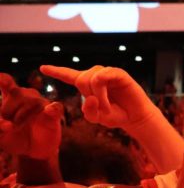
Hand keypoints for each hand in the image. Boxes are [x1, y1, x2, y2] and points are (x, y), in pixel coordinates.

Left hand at [0, 72, 63, 160]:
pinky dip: (53, 109)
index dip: (1, 79)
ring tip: (19, 127)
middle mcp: (26, 96)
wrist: (34, 152)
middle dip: (8, 110)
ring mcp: (42, 104)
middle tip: (8, 125)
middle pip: (16, 92)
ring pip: (32, 101)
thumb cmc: (14, 138)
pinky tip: (50, 111)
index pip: (5, 80)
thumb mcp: (0, 136)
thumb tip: (6, 124)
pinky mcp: (54, 114)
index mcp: (10, 96)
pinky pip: (55, 107)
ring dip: (22, 116)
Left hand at [40, 64, 160, 131]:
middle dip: (88, 96)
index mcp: (88, 85)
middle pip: (81, 78)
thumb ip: (88, 111)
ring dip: (96, 96)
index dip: (56, 71)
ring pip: (90, 78)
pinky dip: (101, 92)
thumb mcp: (97, 118)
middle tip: (101, 110)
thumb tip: (89, 98)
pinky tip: (107, 101)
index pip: (69, 75)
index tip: (42, 68)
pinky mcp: (119, 74)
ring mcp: (108, 73)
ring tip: (106, 108)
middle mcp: (97, 76)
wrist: (136, 117)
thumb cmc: (116, 116)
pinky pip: (102, 77)